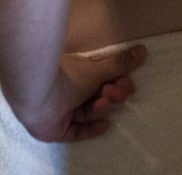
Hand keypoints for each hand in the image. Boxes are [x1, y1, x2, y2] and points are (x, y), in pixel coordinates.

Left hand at [16, 45, 146, 143]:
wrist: (39, 91)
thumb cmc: (67, 76)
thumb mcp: (97, 70)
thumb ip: (119, 64)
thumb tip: (143, 50)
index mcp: (75, 75)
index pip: (100, 82)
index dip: (116, 84)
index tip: (129, 85)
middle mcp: (67, 93)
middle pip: (95, 97)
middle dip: (110, 95)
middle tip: (119, 93)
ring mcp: (60, 112)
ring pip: (86, 113)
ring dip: (99, 108)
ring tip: (103, 102)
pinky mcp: (56, 129)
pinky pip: (76, 132)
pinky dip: (91, 128)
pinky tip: (105, 125)